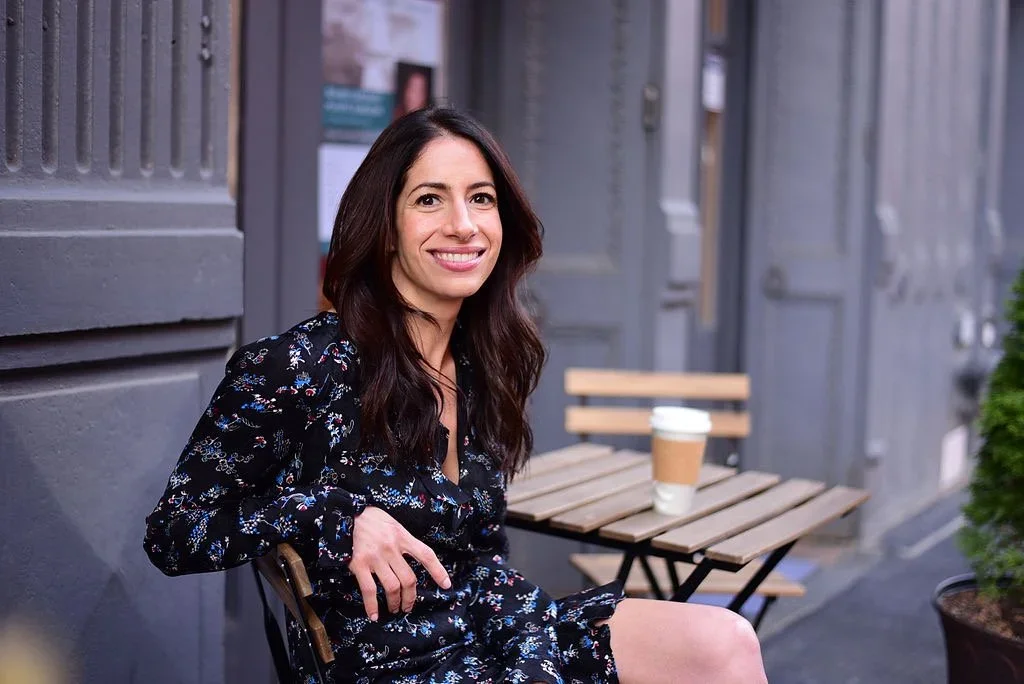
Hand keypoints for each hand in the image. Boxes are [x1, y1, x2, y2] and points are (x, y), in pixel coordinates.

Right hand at [350, 506, 450, 620]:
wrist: (345, 512)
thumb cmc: (369, 518)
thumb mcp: (392, 523)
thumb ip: (402, 539)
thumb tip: (412, 556)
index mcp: (402, 536)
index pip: (426, 555)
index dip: (438, 571)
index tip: (446, 585)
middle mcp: (391, 548)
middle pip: (409, 579)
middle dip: (411, 597)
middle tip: (408, 606)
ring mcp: (375, 557)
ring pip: (392, 587)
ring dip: (395, 602)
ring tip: (394, 609)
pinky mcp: (359, 564)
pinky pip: (369, 590)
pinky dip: (372, 606)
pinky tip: (374, 615)